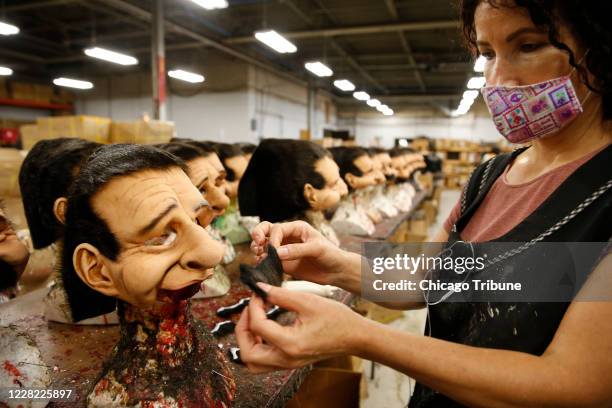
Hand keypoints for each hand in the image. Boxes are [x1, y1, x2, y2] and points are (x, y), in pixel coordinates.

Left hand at [235, 282, 365, 372]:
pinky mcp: (290, 362)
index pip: (258, 327)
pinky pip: (264, 361)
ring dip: (247, 342)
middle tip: (249, 311)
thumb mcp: (307, 301)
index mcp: (291, 344)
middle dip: (242, 330)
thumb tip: (260, 288)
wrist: (355, 336)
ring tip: (254, 321)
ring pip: (253, 362)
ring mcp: (288, 364)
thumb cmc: (336, 319)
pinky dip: (257, 346)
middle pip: (248, 354)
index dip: (253, 306)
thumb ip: (280, 294)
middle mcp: (287, 359)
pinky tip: (264, 328)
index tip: (258, 293)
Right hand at [250, 220, 357, 286]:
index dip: (272, 239)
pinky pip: (269, 261)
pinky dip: (262, 262)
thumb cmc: (331, 255)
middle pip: (266, 230)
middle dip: (258, 234)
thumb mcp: (317, 249)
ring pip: (264, 245)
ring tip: (259, 256)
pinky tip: (262, 266)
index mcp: (297, 228)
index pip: (277, 229)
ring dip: (258, 249)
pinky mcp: (283, 263)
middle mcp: (288, 237)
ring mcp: (284, 250)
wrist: (337, 272)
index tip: (273, 250)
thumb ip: (297, 250)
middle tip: (256, 243)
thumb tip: (277, 253)